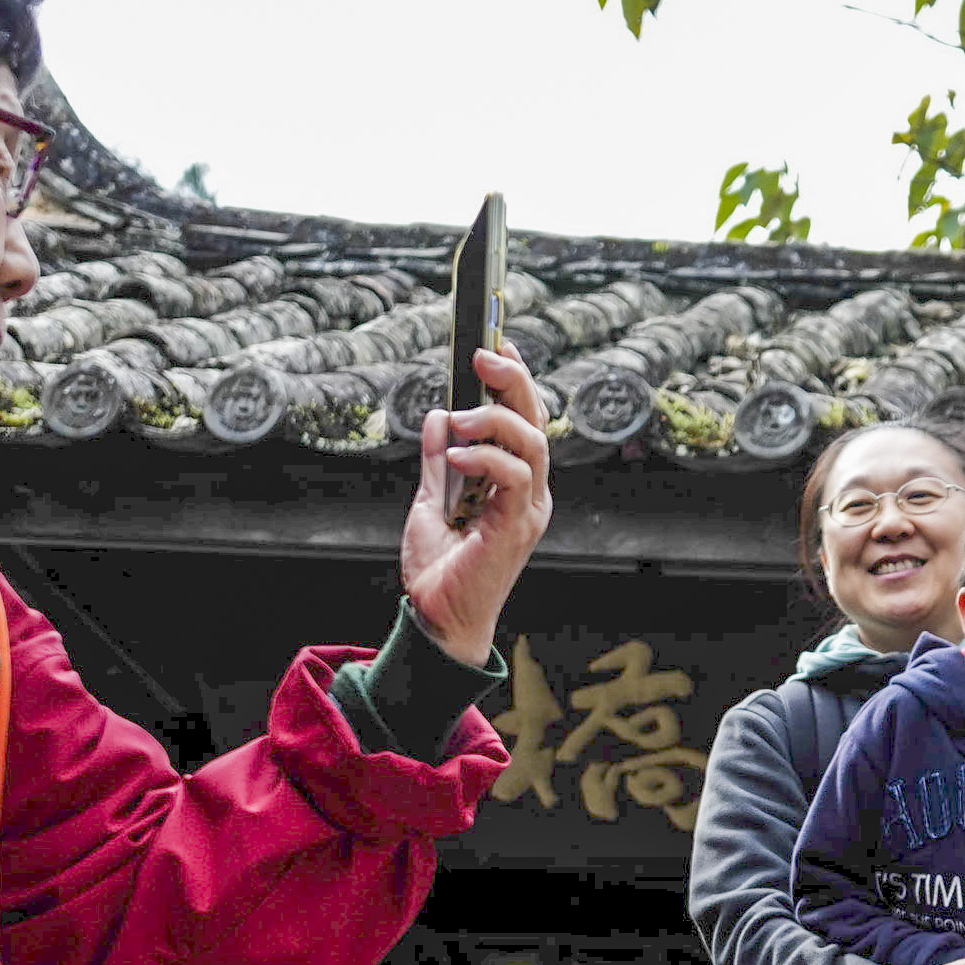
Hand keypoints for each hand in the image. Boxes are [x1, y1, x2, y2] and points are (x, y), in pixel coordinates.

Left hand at [401, 345, 552, 661]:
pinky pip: (514, 476)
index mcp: (515, 485)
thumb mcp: (429, 502)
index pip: (524, 421)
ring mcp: (528, 510)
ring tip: (460, 418)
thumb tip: (439, 416)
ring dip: (495, 420)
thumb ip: (439, 462)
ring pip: (532, 443)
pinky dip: (487, 457)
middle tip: (482, 355)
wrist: (436, 619)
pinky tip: (458, 453)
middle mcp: (530, 493)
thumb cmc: (439, 571)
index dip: (515, 380)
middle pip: (536, 421)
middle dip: (513, 380)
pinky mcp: (517, 526)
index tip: (496, 345)